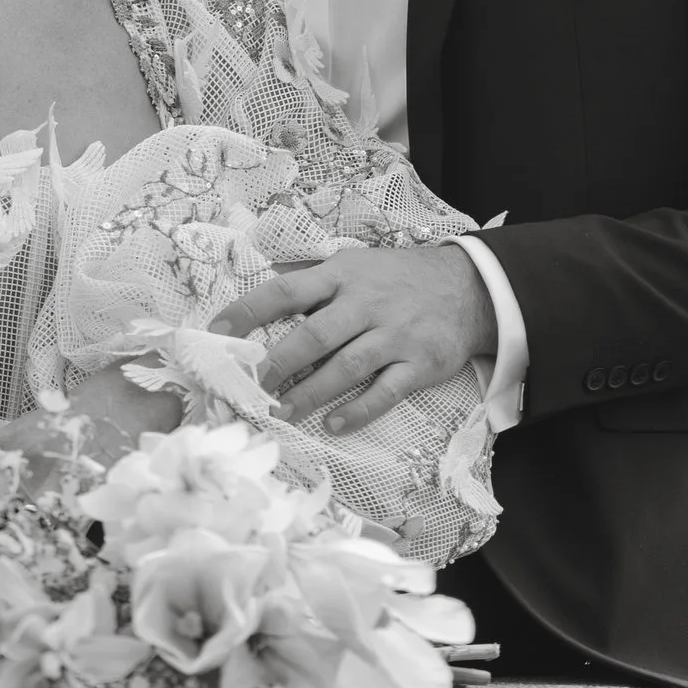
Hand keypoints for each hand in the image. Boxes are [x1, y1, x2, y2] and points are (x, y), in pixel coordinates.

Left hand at [214, 241, 495, 435]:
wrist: (470, 288)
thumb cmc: (399, 277)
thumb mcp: (355, 263)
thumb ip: (311, 276)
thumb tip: (260, 276)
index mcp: (342, 275)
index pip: (287, 291)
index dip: (249, 310)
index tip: (217, 332)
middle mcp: (365, 304)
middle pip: (313, 336)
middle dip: (276, 365)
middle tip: (249, 388)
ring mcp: (394, 336)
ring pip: (345, 368)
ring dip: (309, 394)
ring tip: (280, 413)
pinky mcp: (419, 364)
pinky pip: (385, 392)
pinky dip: (358, 411)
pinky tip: (333, 425)